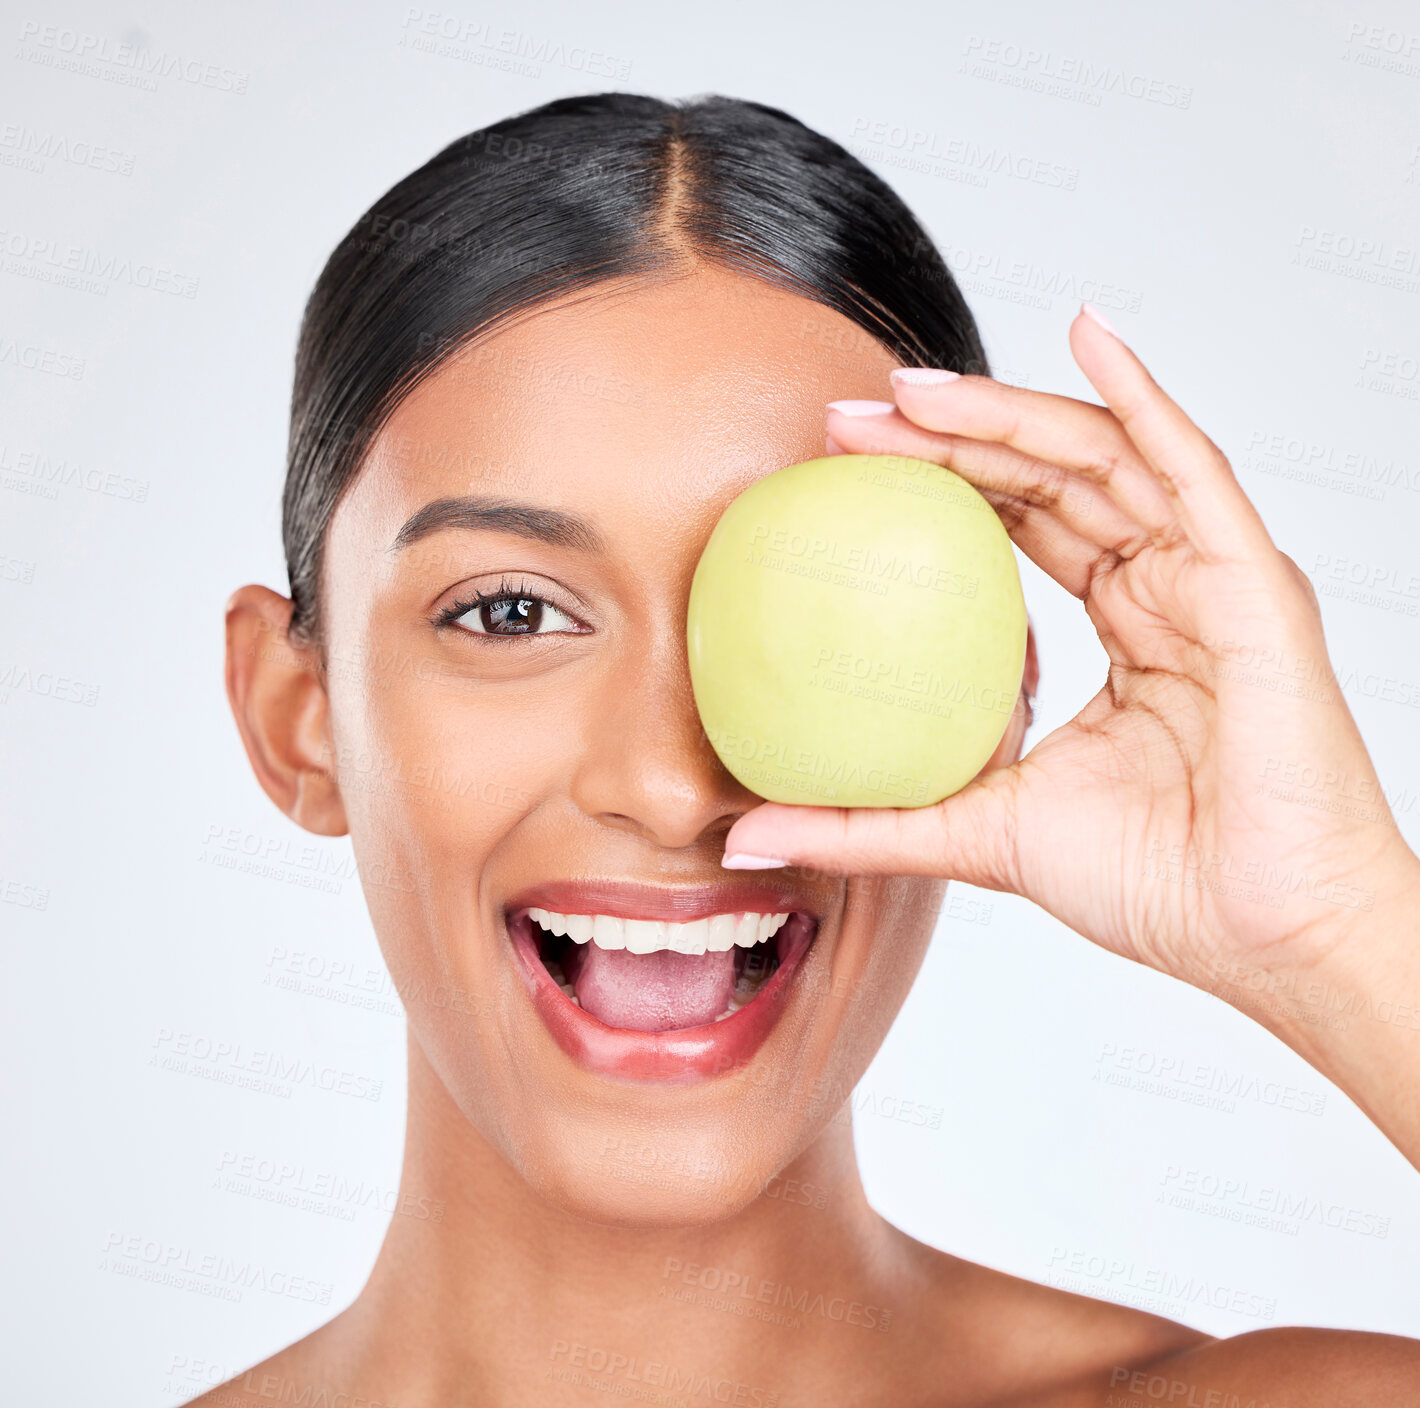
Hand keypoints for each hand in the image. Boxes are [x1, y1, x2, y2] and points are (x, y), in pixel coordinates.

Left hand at [722, 306, 1419, 992]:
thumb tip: (745, 835)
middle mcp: (1165, 587)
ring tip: (911, 388)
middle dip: (948, 434)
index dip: (938, 483)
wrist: (1261, 938)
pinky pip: (1190, 467)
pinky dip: (1141, 394)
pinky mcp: (1252, 582)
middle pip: (1048, 475)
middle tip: (851, 416)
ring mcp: (1211, 576)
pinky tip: (1089, 332)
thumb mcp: (978, 833)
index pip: (1021, 522)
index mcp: (1122, 628)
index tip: (845, 466)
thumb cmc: (1155, 883)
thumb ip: (867, 823)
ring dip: (1006, 410)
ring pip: (1102, 456)